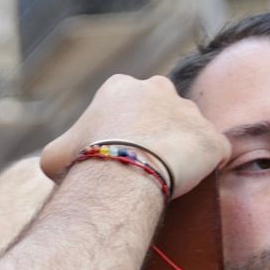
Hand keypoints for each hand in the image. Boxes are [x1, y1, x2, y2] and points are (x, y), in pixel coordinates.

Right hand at [39, 74, 227, 199]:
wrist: (122, 175)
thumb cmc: (85, 161)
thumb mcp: (54, 154)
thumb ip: (63, 149)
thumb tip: (61, 161)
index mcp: (121, 87)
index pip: (126, 105)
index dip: (120, 131)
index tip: (117, 152)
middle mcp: (159, 89)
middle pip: (162, 109)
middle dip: (155, 132)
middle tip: (143, 162)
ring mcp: (190, 112)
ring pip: (188, 130)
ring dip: (181, 149)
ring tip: (167, 176)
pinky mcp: (213, 138)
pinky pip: (214, 153)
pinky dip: (206, 168)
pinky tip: (193, 183)